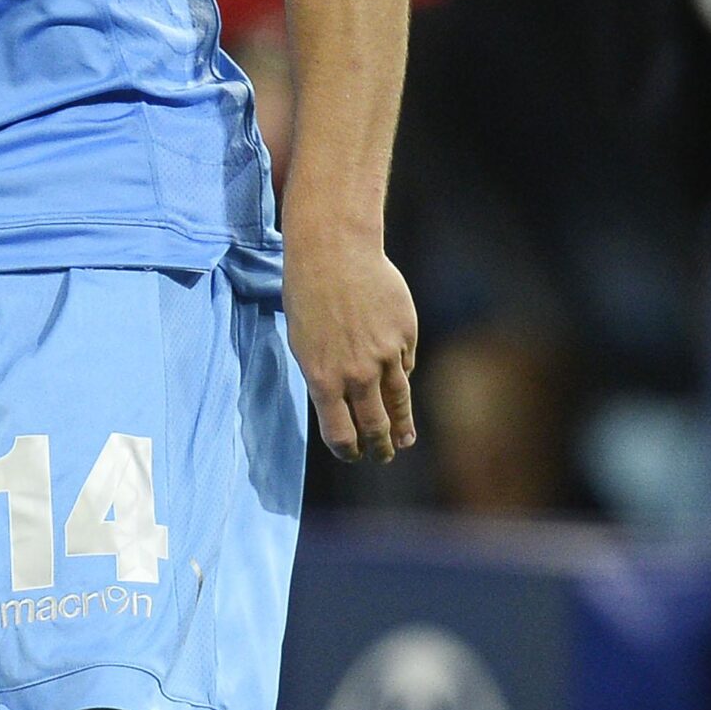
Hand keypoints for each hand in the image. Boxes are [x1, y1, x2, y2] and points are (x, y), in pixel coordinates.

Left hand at [281, 229, 417, 464]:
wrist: (334, 253)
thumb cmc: (308, 297)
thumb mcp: (304, 345)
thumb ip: (326, 379)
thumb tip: (345, 407)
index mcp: (324, 380)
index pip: (341, 434)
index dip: (348, 451)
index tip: (353, 455)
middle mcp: (358, 374)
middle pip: (375, 426)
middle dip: (379, 447)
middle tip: (382, 456)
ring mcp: (386, 355)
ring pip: (398, 401)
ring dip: (402, 426)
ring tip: (404, 441)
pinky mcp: (406, 335)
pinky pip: (405, 364)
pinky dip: (399, 374)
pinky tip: (396, 378)